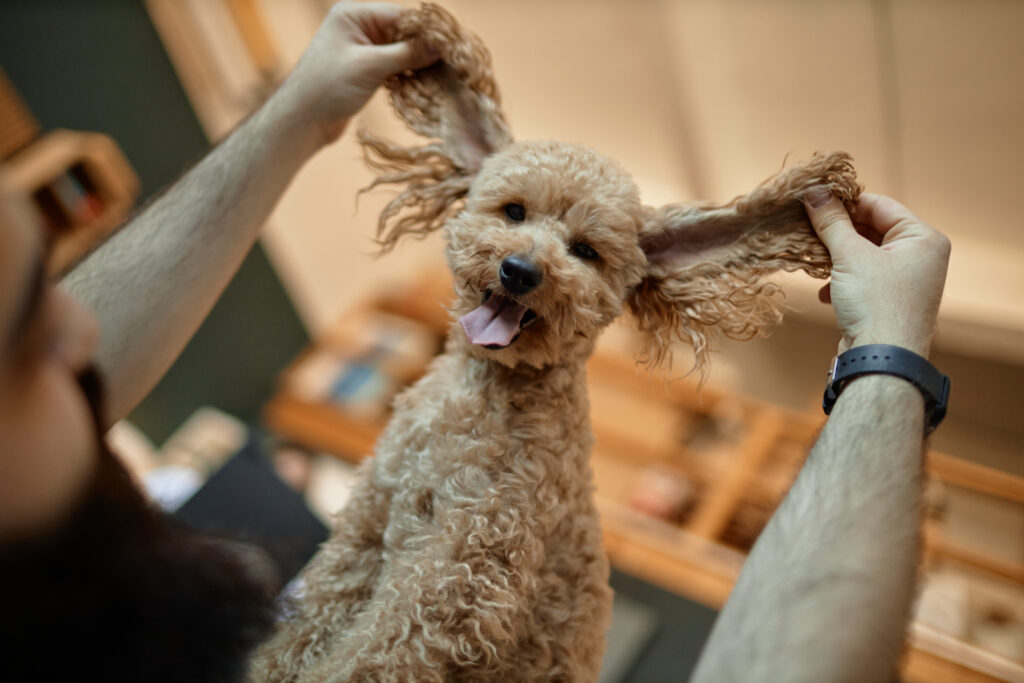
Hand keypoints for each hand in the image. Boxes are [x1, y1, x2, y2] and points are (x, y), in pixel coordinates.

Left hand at [270, 1, 438, 145]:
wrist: (302, 122)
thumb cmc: (327, 89)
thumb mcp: (370, 67)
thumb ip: (407, 54)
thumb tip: (441, 45)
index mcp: (353, 14)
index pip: (401, 16)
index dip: (428, 32)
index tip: (453, 48)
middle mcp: (358, 27)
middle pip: (404, 33)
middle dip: (425, 50)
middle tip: (452, 65)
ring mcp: (361, 49)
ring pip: (401, 52)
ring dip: (418, 66)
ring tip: (442, 78)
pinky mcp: (365, 70)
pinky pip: (394, 67)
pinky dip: (408, 76)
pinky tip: (424, 86)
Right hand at [803, 190, 950, 357]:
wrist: (882, 360)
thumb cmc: (876, 304)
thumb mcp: (850, 256)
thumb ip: (831, 221)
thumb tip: (814, 192)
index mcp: (923, 239)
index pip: (880, 205)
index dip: (846, 203)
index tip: (814, 202)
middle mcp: (921, 257)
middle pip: (872, 229)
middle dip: (839, 233)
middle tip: (808, 230)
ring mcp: (907, 282)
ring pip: (865, 255)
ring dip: (838, 257)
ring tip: (816, 262)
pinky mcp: (891, 302)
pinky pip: (865, 278)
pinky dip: (843, 280)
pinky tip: (827, 291)